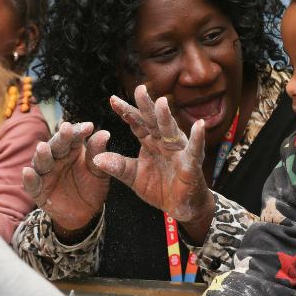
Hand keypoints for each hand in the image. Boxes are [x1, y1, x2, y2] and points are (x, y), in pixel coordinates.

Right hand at [22, 122, 109, 230]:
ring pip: (41, 162)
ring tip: (43, 147)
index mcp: (71, 150)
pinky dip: (29, 179)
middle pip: (56, 146)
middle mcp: (56, 158)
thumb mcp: (98, 171)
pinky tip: (28, 172)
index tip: (89, 126)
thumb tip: (104, 133)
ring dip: (42, 155)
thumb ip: (97, 153)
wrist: (86, 213)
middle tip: (66, 129)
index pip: (73, 137)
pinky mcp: (38, 191)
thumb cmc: (91, 186)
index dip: (79, 131)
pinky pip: (32, 184)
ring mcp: (46, 174)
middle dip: (60, 138)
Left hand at [94, 85, 214, 243]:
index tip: (112, 99)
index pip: (136, 123)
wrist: (180, 207)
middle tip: (139, 89)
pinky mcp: (191, 164)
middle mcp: (164, 142)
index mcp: (149, 142)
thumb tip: (96, 158)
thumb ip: (117, 167)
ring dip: (167, 117)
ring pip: (171, 131)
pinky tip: (199, 126)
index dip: (126, 112)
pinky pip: (195, 150)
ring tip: (162, 102)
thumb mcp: (133, 178)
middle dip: (146, 106)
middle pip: (153, 121)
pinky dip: (198, 138)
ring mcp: (178, 151)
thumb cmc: (160, 188)